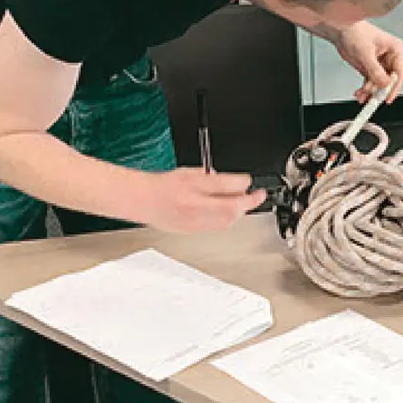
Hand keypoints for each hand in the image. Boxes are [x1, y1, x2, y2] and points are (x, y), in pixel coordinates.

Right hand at [139, 168, 265, 233]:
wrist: (143, 200)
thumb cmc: (164, 185)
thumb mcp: (190, 172)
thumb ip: (212, 177)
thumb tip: (233, 183)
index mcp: (192, 186)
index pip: (224, 185)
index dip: (243, 184)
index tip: (250, 182)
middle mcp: (193, 205)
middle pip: (230, 208)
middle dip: (248, 202)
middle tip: (258, 196)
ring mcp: (192, 220)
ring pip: (226, 221)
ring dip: (240, 212)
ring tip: (246, 204)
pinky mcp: (192, 230)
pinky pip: (217, 227)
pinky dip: (228, 220)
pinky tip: (230, 214)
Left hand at [334, 22, 402, 103]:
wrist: (339, 30)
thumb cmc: (354, 32)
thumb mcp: (366, 54)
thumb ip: (376, 71)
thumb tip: (385, 84)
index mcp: (396, 49)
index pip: (400, 73)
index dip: (394, 87)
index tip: (388, 97)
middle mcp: (390, 57)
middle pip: (390, 80)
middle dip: (379, 90)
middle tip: (373, 98)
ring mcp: (380, 64)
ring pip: (380, 84)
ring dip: (370, 91)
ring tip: (362, 94)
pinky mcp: (371, 68)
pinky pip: (371, 83)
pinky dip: (365, 89)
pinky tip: (360, 93)